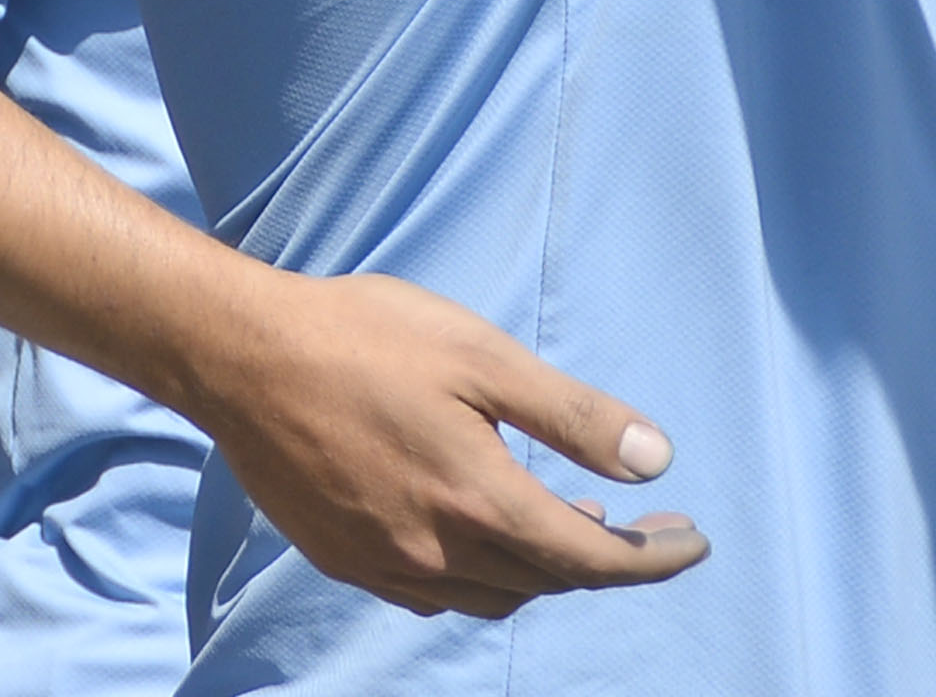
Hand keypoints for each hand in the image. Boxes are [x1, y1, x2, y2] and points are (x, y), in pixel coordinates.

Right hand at [185, 269, 703, 617]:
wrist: (240, 357)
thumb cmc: (367, 339)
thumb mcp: (485, 358)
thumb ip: (573, 415)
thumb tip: (655, 461)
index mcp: (476, 505)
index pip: (590, 562)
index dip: (652, 559)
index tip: (695, 541)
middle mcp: (432, 556)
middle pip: (546, 583)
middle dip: (610, 560)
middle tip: (652, 523)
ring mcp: (382, 566)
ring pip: (493, 596)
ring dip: (546, 570)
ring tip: (580, 520)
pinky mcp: (346, 559)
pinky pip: (437, 593)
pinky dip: (485, 572)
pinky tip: (492, 526)